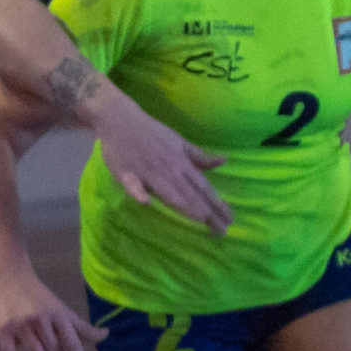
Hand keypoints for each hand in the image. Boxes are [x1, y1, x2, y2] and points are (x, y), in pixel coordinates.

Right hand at [0, 266, 104, 350]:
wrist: (11, 279)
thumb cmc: (41, 299)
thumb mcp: (63, 310)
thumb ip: (82, 327)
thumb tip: (105, 336)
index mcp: (58, 315)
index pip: (72, 343)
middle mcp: (41, 320)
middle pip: (54, 350)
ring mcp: (22, 325)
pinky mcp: (4, 330)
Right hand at [93, 92, 231, 232]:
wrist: (121, 120)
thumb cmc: (152, 133)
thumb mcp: (180, 142)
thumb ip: (200, 157)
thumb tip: (224, 160)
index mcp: (182, 163)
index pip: (203, 187)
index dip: (217, 204)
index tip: (230, 220)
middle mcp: (169, 170)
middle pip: (190, 194)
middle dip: (207, 212)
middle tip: (222, 231)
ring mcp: (148, 172)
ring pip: (168, 192)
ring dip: (184, 205)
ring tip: (200, 219)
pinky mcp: (126, 173)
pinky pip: (133, 185)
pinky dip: (139, 193)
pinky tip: (146, 202)